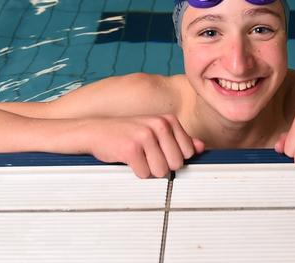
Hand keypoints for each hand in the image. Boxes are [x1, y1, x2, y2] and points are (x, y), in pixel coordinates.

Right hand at [88, 114, 204, 177]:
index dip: (174, 158)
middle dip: (163, 166)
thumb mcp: (155, 131)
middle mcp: (159, 125)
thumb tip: (200, 147)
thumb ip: (179, 139)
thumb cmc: (127, 132)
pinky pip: (144, 174)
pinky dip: (137, 172)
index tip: (161, 152)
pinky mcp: (131, 149)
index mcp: (168, 120)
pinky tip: (129, 161)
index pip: (188, 152)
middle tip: (148, 157)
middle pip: (177, 164)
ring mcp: (145, 136)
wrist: (95, 131)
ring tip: (139, 158)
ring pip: (162, 171)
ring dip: (149, 170)